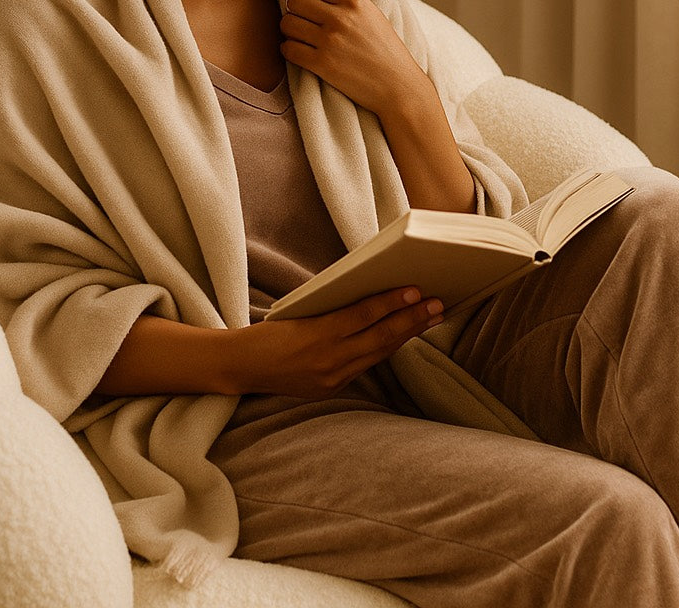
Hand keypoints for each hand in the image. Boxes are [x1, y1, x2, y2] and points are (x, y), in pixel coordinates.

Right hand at [230, 287, 443, 398]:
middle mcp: (329, 359)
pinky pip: (366, 365)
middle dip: (412, 320)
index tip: (415, 289)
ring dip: (406, 335)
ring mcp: (332, 378)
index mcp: (318, 334)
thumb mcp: (300, 313)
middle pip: (380, 337)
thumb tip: (375, 297)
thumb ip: (335, 310)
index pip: (363, 315)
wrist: (239, 366)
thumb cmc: (268, 332)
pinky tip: (402, 336)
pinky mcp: (331, 389)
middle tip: (438, 304)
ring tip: (430, 318)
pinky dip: (385, 348)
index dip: (392, 302)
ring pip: (378, 353)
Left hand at [280, 0, 425, 115]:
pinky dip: (290, 51)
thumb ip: (347, 3)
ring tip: (302, 39)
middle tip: (303, 23)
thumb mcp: (373, 16)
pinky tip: (301, 54)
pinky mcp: (322, 64)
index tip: (313, 6)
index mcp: (355, 1)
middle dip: (295, 10)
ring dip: (290, 31)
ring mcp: (330, 41)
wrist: (398, 87)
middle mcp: (341, 17)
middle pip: (295, 0)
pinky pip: (288, 49)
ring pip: (287, 23)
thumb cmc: (387, 52)